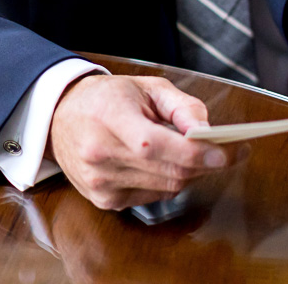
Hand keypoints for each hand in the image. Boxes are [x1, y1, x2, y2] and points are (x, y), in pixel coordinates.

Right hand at [46, 74, 228, 209]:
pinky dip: (163, 182)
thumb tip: (208, 134)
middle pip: (169, 171)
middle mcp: (100, 154)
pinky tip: (155, 164)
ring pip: (167, 188)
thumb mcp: (147, 87)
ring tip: (183, 151)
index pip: (158, 145)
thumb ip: (182, 107)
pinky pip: (152, 197)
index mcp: (110, 117)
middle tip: (225, 152)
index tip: (228, 152)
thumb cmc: (106, 98)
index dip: (197, 153)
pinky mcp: (104, 201)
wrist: (59, 117)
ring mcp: (100, 182)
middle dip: (204, 164)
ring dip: (185, 173)